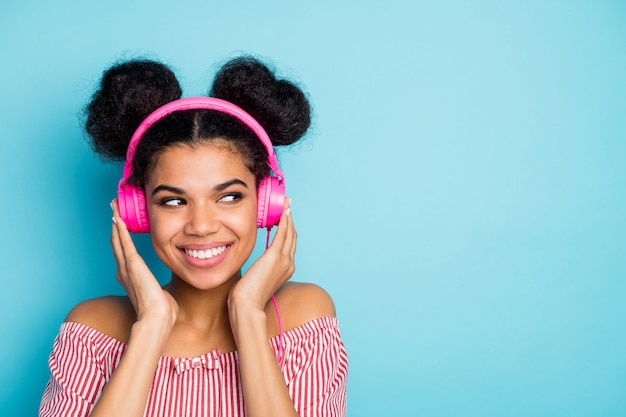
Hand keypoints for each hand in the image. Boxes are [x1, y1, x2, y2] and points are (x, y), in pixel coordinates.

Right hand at [111, 199, 177, 327]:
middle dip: (115, 224)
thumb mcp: (159, 297)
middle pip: (117, 242)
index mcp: (130, 277)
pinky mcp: (133, 265)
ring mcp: (127, 267)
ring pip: (118, 239)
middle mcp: (124, 270)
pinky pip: (124, 243)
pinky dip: (120, 229)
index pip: (124, 252)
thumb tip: (164, 296)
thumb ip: (158, 292)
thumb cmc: (160, 312)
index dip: (120, 237)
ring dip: (116, 221)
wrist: (156, 319)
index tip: (120, 224)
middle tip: (113, 208)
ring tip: (113, 206)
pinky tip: (118, 218)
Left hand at [228, 198, 295, 311]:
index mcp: (286, 269)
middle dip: (290, 219)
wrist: (247, 306)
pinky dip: (284, 221)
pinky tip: (284, 212)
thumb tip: (255, 267)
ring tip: (287, 203)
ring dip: (288, 216)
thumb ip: (261, 270)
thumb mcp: (257, 280)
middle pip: (292, 236)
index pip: (289, 245)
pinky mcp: (275, 256)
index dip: (288, 230)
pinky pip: (283, 233)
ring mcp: (284, 260)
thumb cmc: (248, 297)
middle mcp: (289, 264)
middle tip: (288, 204)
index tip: (284, 217)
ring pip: (290, 232)